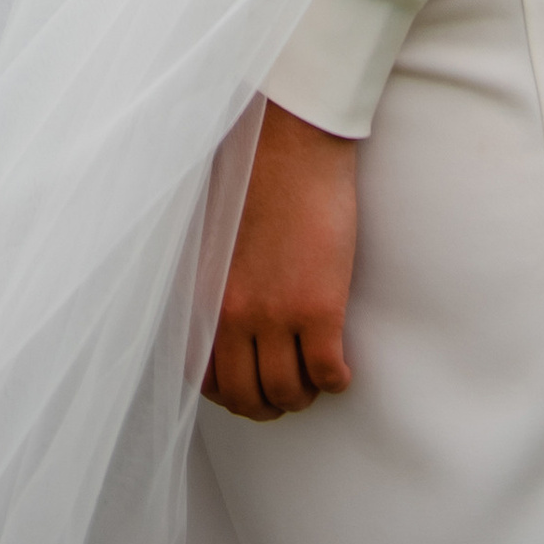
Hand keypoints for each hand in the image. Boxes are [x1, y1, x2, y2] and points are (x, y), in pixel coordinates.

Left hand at [202, 103, 357, 420]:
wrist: (290, 138)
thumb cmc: (251, 171)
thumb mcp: (211, 233)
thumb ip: (210, 278)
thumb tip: (218, 312)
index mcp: (203, 294)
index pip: (202, 377)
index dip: (227, 393)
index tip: (246, 386)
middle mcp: (232, 314)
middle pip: (245, 396)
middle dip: (267, 405)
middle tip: (287, 392)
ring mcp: (276, 315)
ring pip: (287, 392)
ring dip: (304, 395)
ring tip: (316, 378)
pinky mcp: (320, 308)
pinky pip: (328, 373)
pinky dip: (336, 380)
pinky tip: (341, 367)